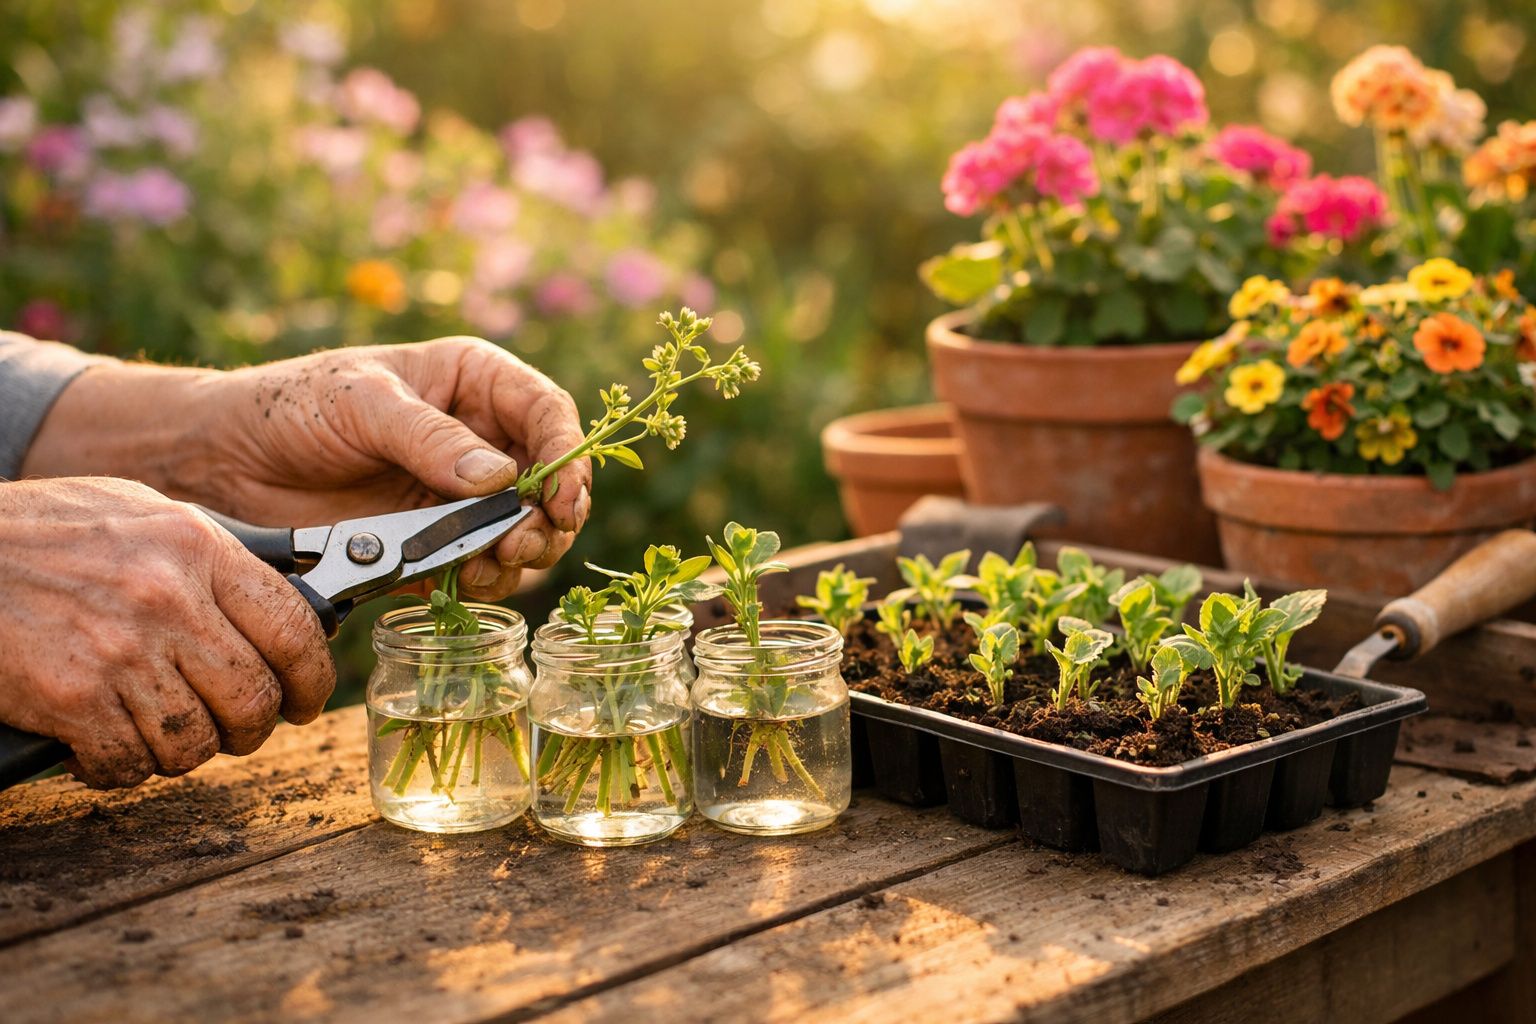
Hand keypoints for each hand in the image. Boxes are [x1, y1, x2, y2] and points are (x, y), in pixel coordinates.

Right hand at [0, 478, 333, 787]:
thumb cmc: (42, 530)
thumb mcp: (139, 512)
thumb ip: (208, 555)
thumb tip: (279, 592)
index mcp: (196, 548)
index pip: (293, 628)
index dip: (314, 678)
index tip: (308, 699)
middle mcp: (169, 599)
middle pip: (253, 697)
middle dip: (252, 728)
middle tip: (236, 730)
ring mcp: (121, 651)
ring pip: (195, 740)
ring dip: (183, 751)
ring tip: (160, 733)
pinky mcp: (72, 698)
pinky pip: (129, 763)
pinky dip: (121, 768)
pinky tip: (103, 746)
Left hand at [23, 337, 591, 599]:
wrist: (224, 462)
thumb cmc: (290, 406)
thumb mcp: (361, 403)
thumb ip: (430, 439)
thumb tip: (501, 478)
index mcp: (475, 385)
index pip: (548, 415)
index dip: (569, 456)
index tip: (562, 496)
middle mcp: (481, 441)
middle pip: (551, 485)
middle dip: (547, 519)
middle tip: (518, 544)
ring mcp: (461, 499)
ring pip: (525, 534)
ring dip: (520, 556)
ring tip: (487, 565)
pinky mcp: (436, 547)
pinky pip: (481, 570)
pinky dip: (484, 582)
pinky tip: (463, 582)